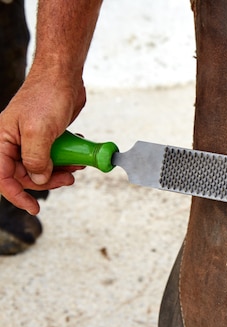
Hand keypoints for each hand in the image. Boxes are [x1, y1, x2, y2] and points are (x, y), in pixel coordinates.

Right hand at [0, 66, 85, 214]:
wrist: (63, 77)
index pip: (3, 177)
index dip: (17, 195)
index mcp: (1, 140)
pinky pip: (54, 158)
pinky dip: (66, 160)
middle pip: (26, 176)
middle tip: (69, 179)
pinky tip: (79, 155)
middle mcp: (13, 142)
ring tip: (78, 166)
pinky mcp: (47, 138)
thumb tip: (37, 178)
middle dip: (48, 181)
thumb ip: (36, 158)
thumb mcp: (39, 131)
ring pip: (42, 169)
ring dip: (60, 172)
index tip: (34, 208)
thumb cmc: (46, 97)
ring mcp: (30, 140)